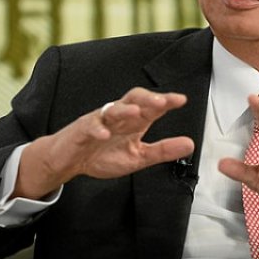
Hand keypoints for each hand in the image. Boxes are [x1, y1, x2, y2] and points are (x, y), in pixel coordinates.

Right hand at [14, 88, 193, 198]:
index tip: (181, 100)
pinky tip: (104, 134)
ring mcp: (99, 121)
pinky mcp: (82, 131)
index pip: (151, 106)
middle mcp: (118, 116)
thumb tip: (190, 144)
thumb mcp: (138, 157)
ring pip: (112, 109)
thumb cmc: (102, 154)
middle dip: (148, 98)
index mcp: (133, 122)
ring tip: (137, 112)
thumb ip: (163, 150)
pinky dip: (97, 129)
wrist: (69, 160)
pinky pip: (90, 126)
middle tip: (162, 102)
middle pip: (133, 99)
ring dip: (125, 109)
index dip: (166, 101)